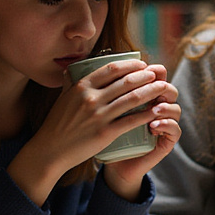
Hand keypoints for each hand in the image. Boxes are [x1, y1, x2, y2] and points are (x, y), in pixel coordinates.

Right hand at [8, 57, 172, 204]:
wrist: (51, 150)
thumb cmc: (57, 123)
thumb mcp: (62, 97)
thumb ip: (70, 82)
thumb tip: (72, 68)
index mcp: (82, 86)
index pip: (112, 68)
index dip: (131, 64)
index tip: (143, 65)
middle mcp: (91, 98)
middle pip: (127, 81)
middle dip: (146, 76)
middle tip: (157, 75)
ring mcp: (99, 115)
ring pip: (133, 98)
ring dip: (152, 91)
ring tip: (163, 88)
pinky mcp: (105, 133)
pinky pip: (131, 121)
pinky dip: (147, 114)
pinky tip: (157, 110)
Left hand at [101, 75, 182, 200]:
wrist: (114, 165)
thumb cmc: (104, 137)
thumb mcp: (100, 114)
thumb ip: (95, 93)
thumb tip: (73, 67)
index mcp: (143, 97)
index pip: (155, 79)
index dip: (152, 71)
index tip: (141, 67)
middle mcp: (157, 108)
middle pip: (168, 89)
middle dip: (161, 84)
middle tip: (153, 83)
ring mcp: (164, 124)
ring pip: (175, 108)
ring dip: (165, 105)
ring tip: (154, 108)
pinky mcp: (166, 141)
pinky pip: (174, 130)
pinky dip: (167, 124)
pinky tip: (154, 125)